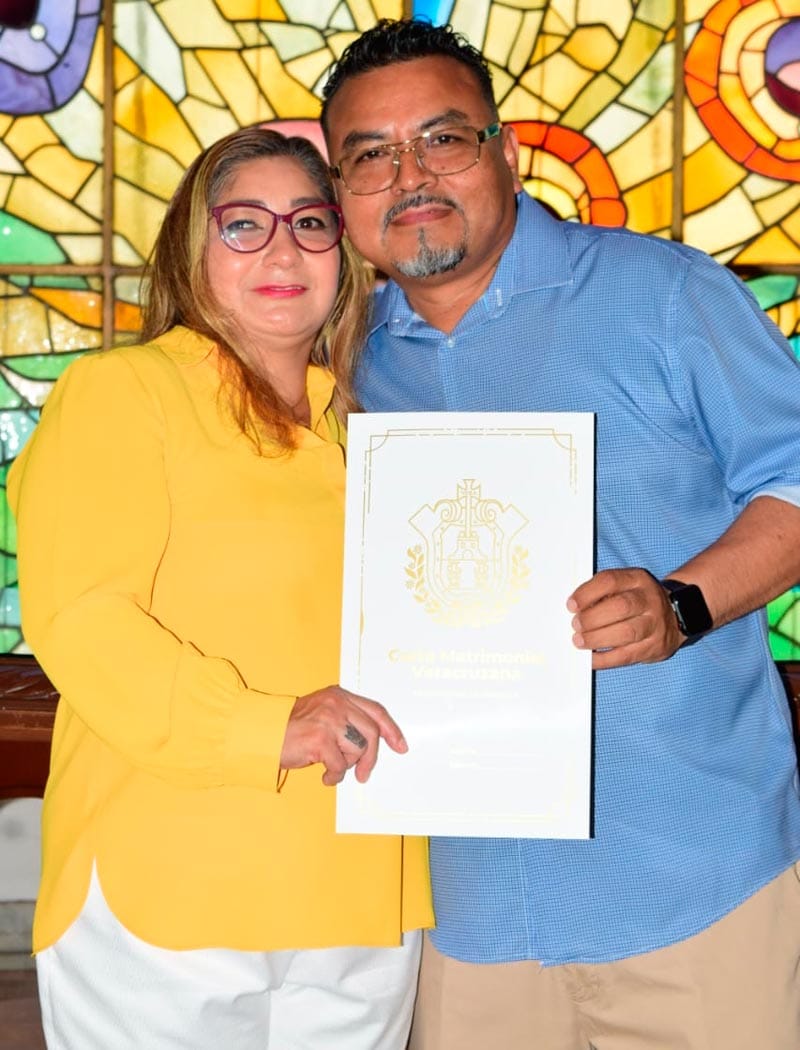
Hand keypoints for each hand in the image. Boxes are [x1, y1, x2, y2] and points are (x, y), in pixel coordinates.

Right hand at [279, 686, 406, 786]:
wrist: (263, 734)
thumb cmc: (291, 728)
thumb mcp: (322, 714)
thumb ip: (346, 720)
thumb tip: (372, 744)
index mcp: (339, 695)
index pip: (375, 710)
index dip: (391, 729)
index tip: (400, 745)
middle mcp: (336, 704)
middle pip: (372, 733)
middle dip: (371, 758)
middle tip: (364, 774)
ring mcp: (329, 720)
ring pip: (358, 749)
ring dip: (347, 765)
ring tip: (332, 766)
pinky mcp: (320, 739)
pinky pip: (340, 766)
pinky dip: (334, 776)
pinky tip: (324, 775)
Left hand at [567, 568, 683, 669]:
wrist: (675, 616)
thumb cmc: (637, 601)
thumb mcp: (624, 586)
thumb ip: (601, 593)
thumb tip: (575, 610)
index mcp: (637, 579)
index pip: (610, 580)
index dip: (588, 593)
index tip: (571, 605)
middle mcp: (649, 600)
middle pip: (621, 607)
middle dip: (593, 618)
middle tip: (576, 625)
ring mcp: (655, 624)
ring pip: (626, 632)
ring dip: (597, 639)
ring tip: (580, 641)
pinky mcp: (654, 647)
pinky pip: (627, 656)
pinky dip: (605, 659)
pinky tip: (591, 659)